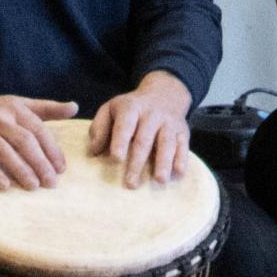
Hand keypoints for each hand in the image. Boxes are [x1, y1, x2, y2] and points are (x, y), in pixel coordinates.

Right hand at [0, 86, 78, 189]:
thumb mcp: (20, 105)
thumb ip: (48, 109)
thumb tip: (75, 107)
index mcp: (16, 109)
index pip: (38, 130)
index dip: (51, 150)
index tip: (61, 168)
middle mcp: (0, 118)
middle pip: (24, 142)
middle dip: (40, 163)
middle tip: (51, 183)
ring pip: (5, 152)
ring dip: (20, 170)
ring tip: (33, 186)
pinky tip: (5, 186)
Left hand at [90, 73, 192, 188]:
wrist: (165, 93)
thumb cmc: (131, 108)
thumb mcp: (111, 109)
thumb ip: (100, 128)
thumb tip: (93, 151)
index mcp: (131, 109)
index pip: (125, 125)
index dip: (120, 141)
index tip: (116, 158)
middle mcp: (152, 115)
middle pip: (144, 140)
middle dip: (138, 162)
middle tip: (131, 184)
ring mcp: (169, 123)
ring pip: (166, 143)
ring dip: (163, 163)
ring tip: (159, 180)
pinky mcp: (183, 131)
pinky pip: (183, 146)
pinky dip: (182, 159)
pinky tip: (178, 173)